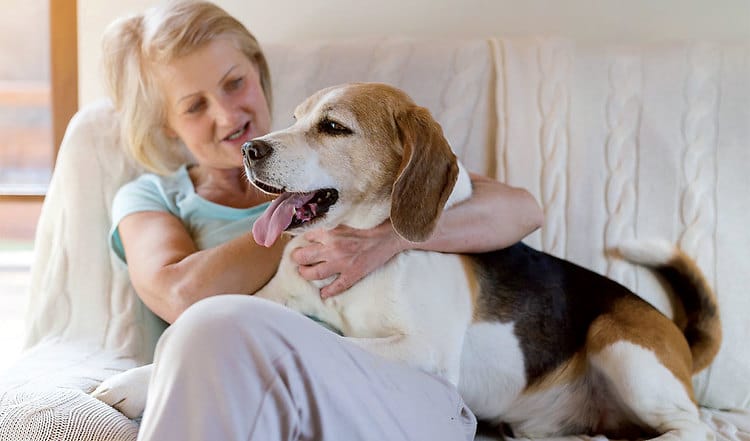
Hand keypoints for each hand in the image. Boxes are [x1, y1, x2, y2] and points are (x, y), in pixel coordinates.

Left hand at [290, 221, 406, 297]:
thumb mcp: (343, 224)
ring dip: (306, 274)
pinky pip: (336, 286)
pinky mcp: (352, 274)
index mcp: (330, 233)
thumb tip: (313, 235)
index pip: (308, 238)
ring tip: (304, 273)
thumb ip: (328, 229)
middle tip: (298, 260)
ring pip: (316, 273)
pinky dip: (328, 292)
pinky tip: (323, 294)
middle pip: (305, 257)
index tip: (302, 246)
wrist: (386, 238)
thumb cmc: (366, 230)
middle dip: (298, 259)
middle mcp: (333, 248)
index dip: (303, 242)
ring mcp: (342, 263)